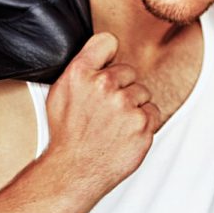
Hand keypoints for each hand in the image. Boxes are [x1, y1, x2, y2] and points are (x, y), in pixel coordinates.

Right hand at [43, 32, 160, 198]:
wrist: (73, 171)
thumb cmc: (67, 134)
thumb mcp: (60, 92)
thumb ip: (81, 68)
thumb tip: (100, 53)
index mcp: (81, 73)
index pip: (107, 41)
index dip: (109, 54)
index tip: (108, 64)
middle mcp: (104, 85)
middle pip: (128, 71)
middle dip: (121, 87)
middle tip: (105, 109)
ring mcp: (125, 106)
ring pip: (142, 92)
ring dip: (133, 106)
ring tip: (113, 124)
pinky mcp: (142, 125)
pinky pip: (153, 112)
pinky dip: (143, 123)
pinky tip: (124, 133)